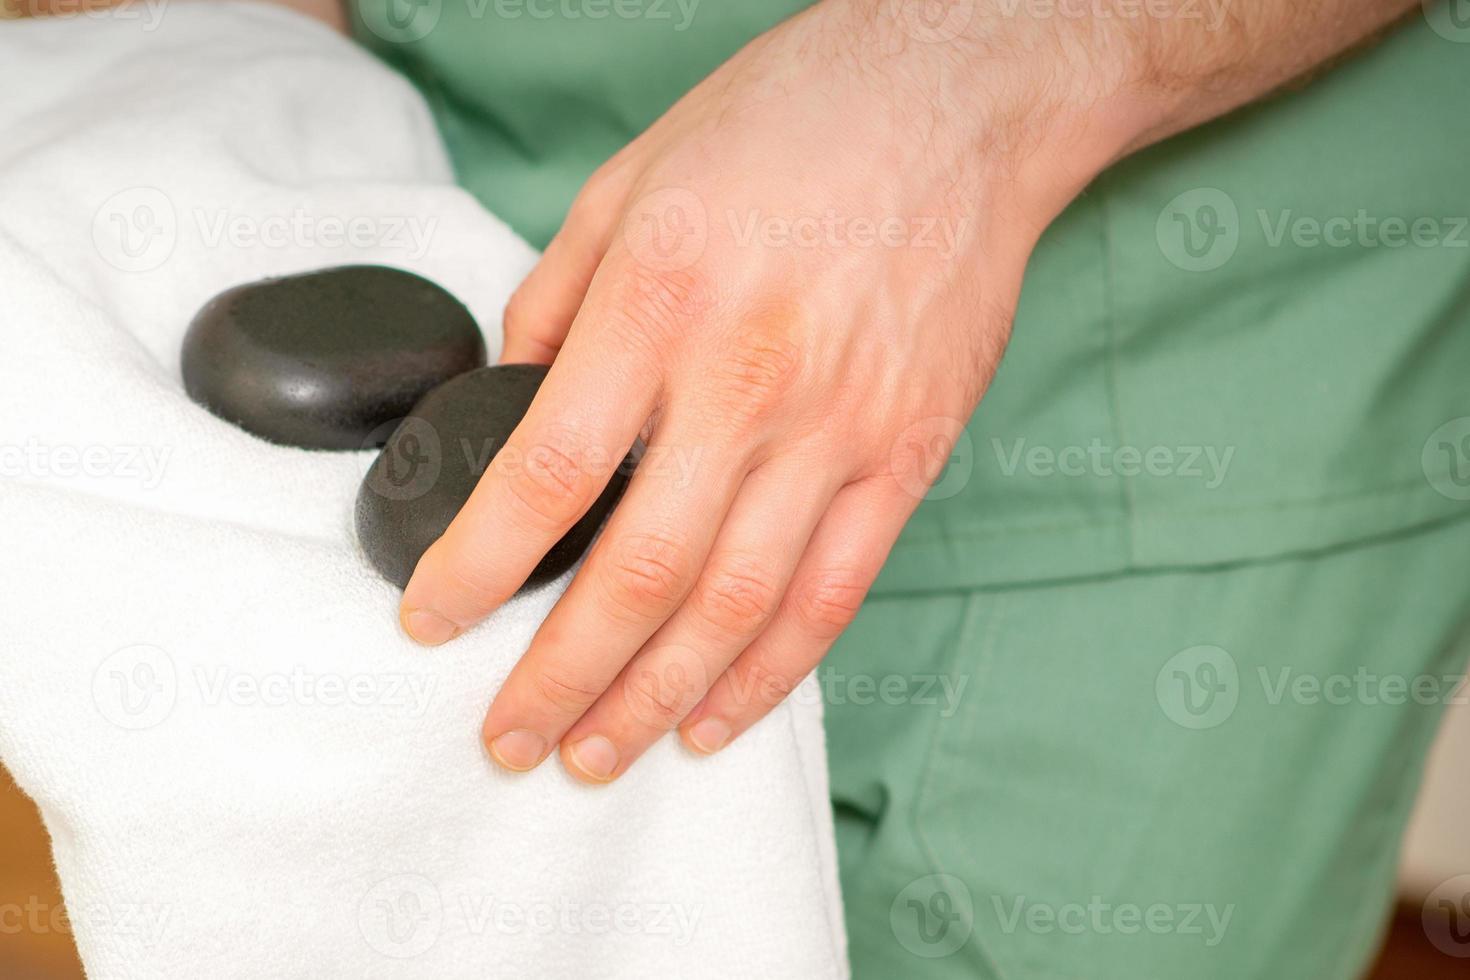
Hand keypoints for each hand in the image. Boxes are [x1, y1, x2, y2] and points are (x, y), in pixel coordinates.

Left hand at [398, 1, 1147, 781]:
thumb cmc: (787, 126)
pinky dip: (771, 672)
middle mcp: (747, 382)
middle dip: (559, 677)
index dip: (476, 569)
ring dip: (656, 699)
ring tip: (596, 755)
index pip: (546, 475)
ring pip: (736, 607)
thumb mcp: (630, 183)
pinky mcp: (905, 454)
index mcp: (660, 304)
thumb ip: (557, 302)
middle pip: (637, 574)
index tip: (430, 621)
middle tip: (509, 738)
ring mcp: (838, 429)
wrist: (955, 104)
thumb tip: (512, 402)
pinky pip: (834, 592)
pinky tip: (716, 718)